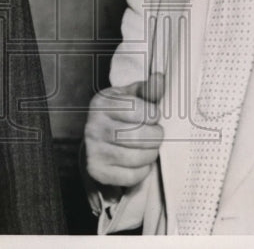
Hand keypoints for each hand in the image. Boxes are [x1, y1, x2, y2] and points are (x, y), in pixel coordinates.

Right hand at [84, 72, 165, 187]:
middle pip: (139, 137)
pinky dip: (142, 170)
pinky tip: (140, 161)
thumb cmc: (118, 115)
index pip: (140, 111)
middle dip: (156, 136)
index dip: (154, 115)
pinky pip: (131, 176)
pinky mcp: (98, 170)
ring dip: (151, 154)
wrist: (96, 139)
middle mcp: (94, 126)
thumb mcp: (129, 97)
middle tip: (157, 134)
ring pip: (137, 157)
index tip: (153, 116)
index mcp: (102, 104)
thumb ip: (147, 90)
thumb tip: (160, 78)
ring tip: (150, 147)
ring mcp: (94, 150)